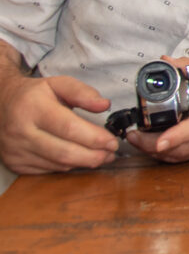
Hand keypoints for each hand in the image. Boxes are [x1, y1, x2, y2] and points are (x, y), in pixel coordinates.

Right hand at [0, 73, 118, 173]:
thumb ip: (83, 92)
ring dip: (84, 163)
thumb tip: (104, 105)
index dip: (94, 138)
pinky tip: (80, 159)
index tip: (112, 141)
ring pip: (58, 164)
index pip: (69, 128)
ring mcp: (16, 150)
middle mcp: (21, 131)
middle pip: (64, 152)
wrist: (1, 103)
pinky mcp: (15, 163)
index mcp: (33, 108)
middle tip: (111, 153)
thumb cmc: (33, 94)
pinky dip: (68, 166)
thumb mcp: (57, 83)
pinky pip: (49, 169)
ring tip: (102, 156)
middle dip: (94, 155)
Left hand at [125, 54, 188, 162]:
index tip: (160, 141)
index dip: (175, 137)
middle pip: (176, 149)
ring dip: (152, 151)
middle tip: (132, 134)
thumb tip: (167, 62)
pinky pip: (178, 158)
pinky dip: (162, 154)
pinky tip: (149, 146)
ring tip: (135, 139)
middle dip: (150, 145)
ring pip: (175, 157)